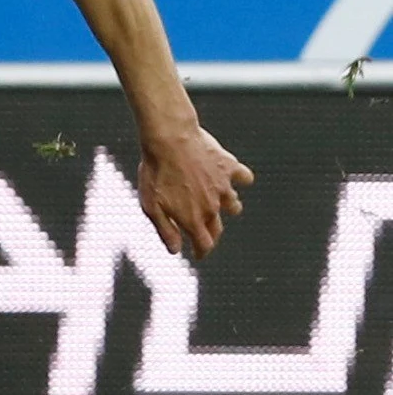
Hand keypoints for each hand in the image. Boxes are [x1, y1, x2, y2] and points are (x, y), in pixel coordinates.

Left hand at [137, 126, 253, 258]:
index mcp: (193, 219)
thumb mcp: (151, 206)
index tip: (198, 254)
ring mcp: (223, 186)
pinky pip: (244, 178)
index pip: (204, 244)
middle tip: (205, 234)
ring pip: (234, 205)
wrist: (170, 140)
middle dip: (211, 234)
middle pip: (217, 228)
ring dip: (229, 209)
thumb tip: (176, 250)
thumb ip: (166, 230)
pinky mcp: (229, 167)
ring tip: (225, 206)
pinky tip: (236, 179)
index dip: (201, 251)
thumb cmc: (155, 173)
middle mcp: (212, 206)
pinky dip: (241, 180)